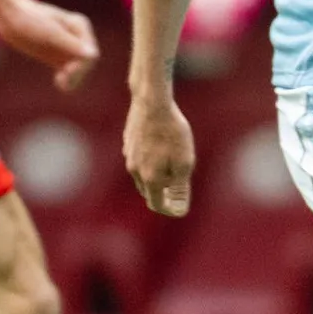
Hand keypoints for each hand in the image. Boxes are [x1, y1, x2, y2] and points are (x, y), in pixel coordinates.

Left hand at [0, 0, 97, 91]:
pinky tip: (59, 84)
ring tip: (61, 85)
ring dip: (73, 79)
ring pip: (77, 69)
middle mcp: (77, 37)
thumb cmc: (28, 18)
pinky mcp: (56, 55)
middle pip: (85, 62)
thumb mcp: (49, 32)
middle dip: (77, 73)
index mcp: (80, 26)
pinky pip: (66, 71)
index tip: (67, 71)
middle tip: (61, 82)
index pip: (90, 52)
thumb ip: (71, 44)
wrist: (7, 15)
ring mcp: (67, 47)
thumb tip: (93, 55)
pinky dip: (65, 79)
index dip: (82, 65)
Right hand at [125, 92, 195, 216]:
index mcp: (149, 178)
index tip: (181, 207)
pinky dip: (151, 160)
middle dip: (164, 193)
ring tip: (174, 164)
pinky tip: (161, 147)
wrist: (152, 103)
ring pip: (143, 174)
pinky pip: (139, 158)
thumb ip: (180, 188)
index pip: (156, 204)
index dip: (170, 209)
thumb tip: (180, 210)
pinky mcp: (128, 142)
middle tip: (181, 186)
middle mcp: (134, 170)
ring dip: (157, 176)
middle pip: (149, 191)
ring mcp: (128, 155)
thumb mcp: (184, 162)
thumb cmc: (173, 133)